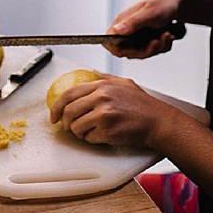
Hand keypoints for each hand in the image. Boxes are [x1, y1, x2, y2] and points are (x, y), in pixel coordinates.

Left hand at [50, 74, 171, 147]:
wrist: (159, 122)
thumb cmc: (144, 106)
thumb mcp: (124, 83)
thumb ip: (105, 78)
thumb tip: (90, 73)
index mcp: (102, 86)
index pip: (69, 94)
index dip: (57, 106)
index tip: (54, 115)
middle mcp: (101, 98)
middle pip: (69, 111)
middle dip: (65, 122)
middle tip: (68, 126)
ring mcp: (104, 115)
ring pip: (76, 126)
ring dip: (78, 132)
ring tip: (88, 131)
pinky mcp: (108, 131)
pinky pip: (89, 138)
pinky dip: (91, 139)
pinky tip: (101, 135)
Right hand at [105, 0, 186, 59]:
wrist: (180, 2)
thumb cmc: (164, 3)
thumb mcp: (150, 13)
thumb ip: (133, 22)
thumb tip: (116, 30)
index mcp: (123, 21)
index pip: (109, 42)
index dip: (118, 50)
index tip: (135, 49)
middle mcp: (129, 29)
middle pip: (129, 52)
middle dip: (146, 50)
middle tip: (157, 40)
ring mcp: (139, 35)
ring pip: (143, 53)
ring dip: (158, 47)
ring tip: (167, 34)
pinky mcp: (149, 39)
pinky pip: (154, 50)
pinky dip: (164, 45)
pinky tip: (169, 34)